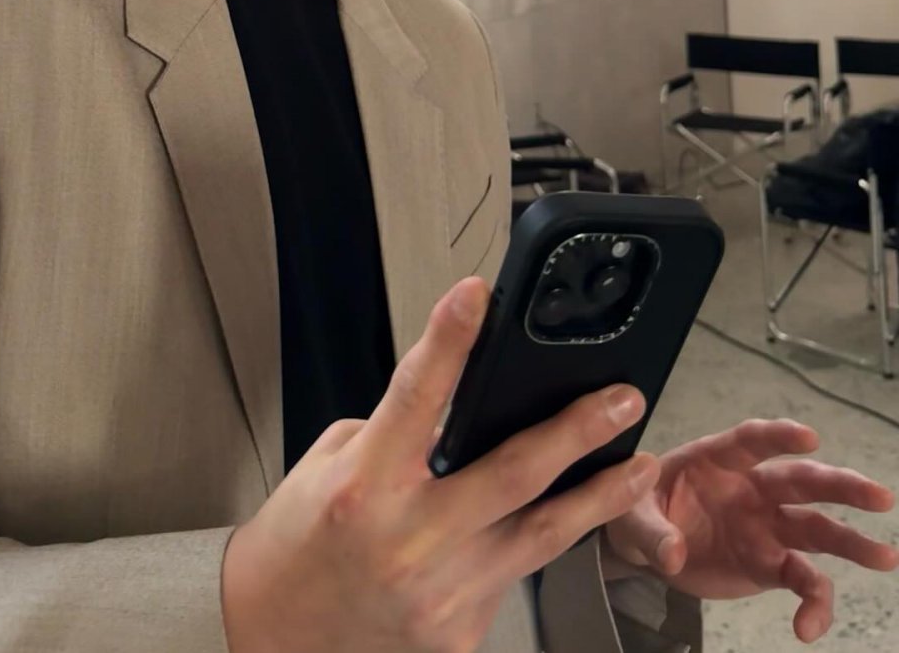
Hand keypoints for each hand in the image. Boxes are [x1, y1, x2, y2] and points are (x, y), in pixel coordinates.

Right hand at [221, 276, 660, 652]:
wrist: (275, 639)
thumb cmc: (296, 547)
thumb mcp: (329, 467)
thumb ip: (393, 437)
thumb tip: (451, 411)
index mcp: (364, 484)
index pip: (415, 394)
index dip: (448, 339)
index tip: (476, 295)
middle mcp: (408, 538)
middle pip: (512, 473)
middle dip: (575, 431)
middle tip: (620, 399)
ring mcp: (441, 592)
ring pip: (540, 536)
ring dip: (597, 498)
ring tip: (638, 466)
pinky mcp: (460, 632)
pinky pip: (513, 578)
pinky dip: (540, 545)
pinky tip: (570, 523)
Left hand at [602, 418, 898, 642]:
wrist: (644, 543)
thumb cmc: (641, 507)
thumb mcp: (631, 511)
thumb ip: (651, 530)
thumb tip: (672, 551)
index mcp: (717, 459)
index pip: (752, 441)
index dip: (779, 437)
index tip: (808, 437)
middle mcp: (752, 488)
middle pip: (801, 481)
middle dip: (840, 486)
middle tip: (879, 495)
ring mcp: (766, 526)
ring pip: (817, 530)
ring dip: (851, 542)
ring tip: (886, 556)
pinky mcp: (770, 564)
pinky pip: (802, 582)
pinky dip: (813, 604)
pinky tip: (808, 628)